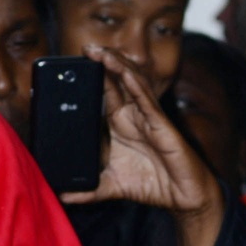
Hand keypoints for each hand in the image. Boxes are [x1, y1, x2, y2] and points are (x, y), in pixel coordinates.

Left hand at [59, 45, 224, 245]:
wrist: (182, 198)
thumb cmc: (153, 185)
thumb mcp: (112, 186)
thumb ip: (89, 190)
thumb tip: (63, 196)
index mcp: (121, 124)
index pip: (105, 92)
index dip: (92, 75)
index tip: (74, 62)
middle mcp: (134, 116)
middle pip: (118, 80)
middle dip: (103, 62)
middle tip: (86, 47)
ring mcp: (149, 118)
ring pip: (133, 84)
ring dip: (117, 66)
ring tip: (101, 52)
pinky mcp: (162, 126)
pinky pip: (148, 102)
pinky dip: (136, 87)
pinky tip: (125, 75)